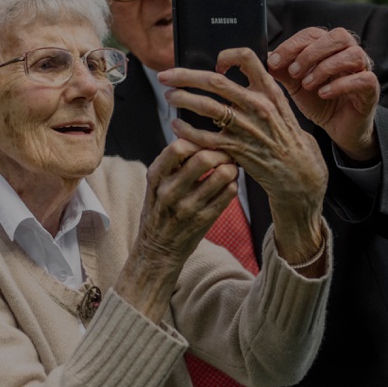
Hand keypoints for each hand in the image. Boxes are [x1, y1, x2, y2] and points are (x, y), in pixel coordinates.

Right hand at [114, 139, 237, 321]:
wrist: (156, 251)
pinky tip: (230, 185)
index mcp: (155, 178)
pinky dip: (233, 186)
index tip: (204, 143)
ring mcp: (188, 208)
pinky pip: (228, 195)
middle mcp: (170, 192)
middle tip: (226, 153)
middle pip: (203, 159)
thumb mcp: (154, 184)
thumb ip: (170, 162)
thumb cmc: (158, 211)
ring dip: (231, 168)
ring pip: (221, 176)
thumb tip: (193, 135)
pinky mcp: (204, 221)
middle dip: (220, 152)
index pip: (178, 147)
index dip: (196, 140)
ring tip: (230, 168)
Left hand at [159, 48, 327, 263]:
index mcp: (270, 92)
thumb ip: (261, 94)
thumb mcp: (283, 109)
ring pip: (207, 107)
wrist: (301, 175)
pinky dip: (187, 130)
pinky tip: (176, 126)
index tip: (215, 62)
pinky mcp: (238, 150)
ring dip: (183, 99)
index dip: (227, 55)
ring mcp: (248, 128)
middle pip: (215, 81)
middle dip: (185, 76)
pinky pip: (205, 138)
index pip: (248, 59)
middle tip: (166, 75)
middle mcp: (258, 106)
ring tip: (169, 96)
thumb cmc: (289, 141)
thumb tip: (233, 80)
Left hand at [266, 27, 379, 162]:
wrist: (337, 127)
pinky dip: (341, 84)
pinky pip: (363, 78)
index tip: (274, 62)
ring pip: (353, 54)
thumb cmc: (317, 100)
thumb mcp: (294, 85)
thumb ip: (282, 70)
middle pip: (338, 36)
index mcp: (329, 47)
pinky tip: (323, 93)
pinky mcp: (371, 89)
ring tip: (308, 84)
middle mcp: (349, 52)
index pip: (313, 33)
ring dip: (325, 67)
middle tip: (294, 72)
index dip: (292, 45)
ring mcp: (363, 69)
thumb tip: (262, 58)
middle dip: (311, 52)